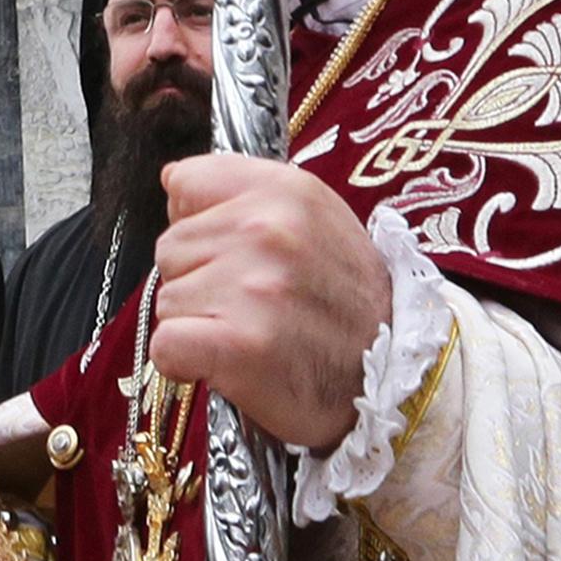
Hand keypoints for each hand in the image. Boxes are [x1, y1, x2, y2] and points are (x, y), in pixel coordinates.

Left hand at [152, 155, 390, 452]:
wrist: (396, 379)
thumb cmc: (345, 301)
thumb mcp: (315, 219)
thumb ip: (244, 191)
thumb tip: (171, 181)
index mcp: (287, 191)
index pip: (185, 184)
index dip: (200, 225)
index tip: (234, 254)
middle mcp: (268, 229)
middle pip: (170, 248)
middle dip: (199, 280)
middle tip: (254, 306)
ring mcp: (254, 288)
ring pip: (166, 300)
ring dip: (197, 325)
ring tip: (253, 334)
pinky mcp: (239, 345)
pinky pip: (165, 346)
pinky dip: (183, 363)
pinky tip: (227, 365)